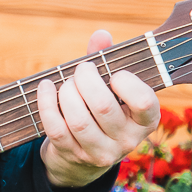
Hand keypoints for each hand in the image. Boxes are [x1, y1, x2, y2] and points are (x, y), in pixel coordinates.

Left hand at [37, 29, 161, 188]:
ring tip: (66, 83)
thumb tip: (101, 35)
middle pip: (103, 106)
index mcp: (146, 121)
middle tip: (82, 70)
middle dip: (86, 79)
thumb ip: (108, 59)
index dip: (127, 83)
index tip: (115, 74)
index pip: (145, 102)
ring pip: (78, 120)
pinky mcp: (73, 155)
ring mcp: (99, 152)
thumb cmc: (102, 108)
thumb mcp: (112, 87)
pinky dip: (46, 103)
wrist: (84, 157)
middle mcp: (127, 140)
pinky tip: (45, 87)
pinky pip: (56, 128)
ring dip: (66, 93)